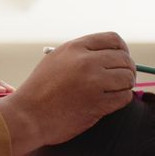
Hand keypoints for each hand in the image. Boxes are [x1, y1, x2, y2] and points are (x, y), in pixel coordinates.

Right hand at [0, 32, 134, 155]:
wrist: (27, 116)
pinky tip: (109, 102)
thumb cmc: (39, 91)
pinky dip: (121, 100)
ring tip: (114, 91)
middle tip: (122, 79)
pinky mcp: (97, 104)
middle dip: (127, 69)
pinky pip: (124, 97)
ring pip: (127, 78)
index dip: (122, 50)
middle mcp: (86, 62)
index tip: (120, 60)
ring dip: (125, 85)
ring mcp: (93, 83)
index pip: (113, 39)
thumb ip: (80, 54)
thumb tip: (111, 56)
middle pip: (124, 59)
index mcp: (75, 48)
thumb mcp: (55, 61)